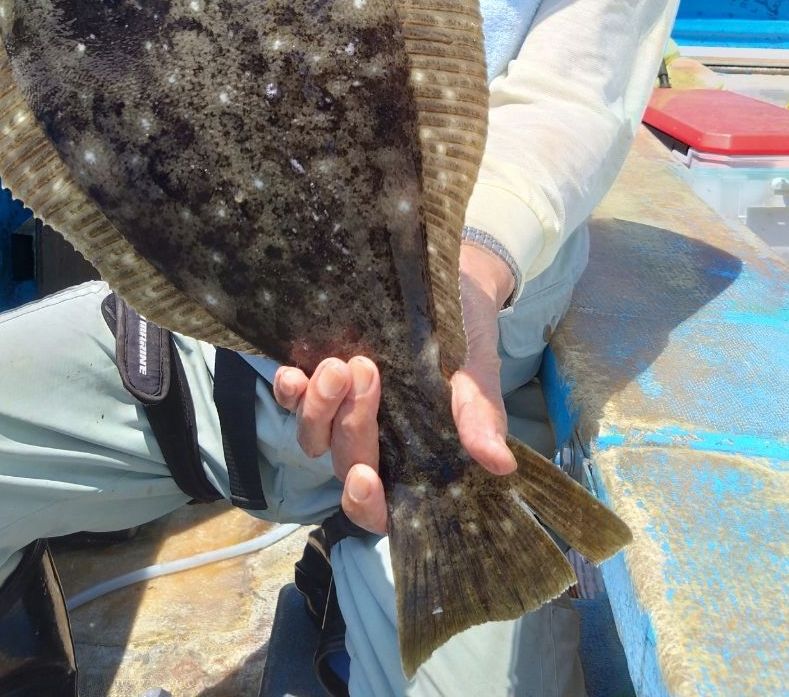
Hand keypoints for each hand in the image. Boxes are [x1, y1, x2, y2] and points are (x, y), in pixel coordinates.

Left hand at [272, 242, 517, 534]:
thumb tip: (499, 463)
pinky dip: (290, 391)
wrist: (450, 280)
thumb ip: (480, 414)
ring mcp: (342, 410)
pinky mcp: (322, 376)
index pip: (380, 507)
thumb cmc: (468, 333)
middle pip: (345, 462)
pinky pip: (294, 397)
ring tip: (338, 366)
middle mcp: (374, 440)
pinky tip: (293, 372)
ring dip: (318, 408)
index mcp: (413, 456)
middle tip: (367, 371)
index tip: (363, 478)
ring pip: (313, 435)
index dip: (366, 505)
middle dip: (351, 427)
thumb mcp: (478, 370)